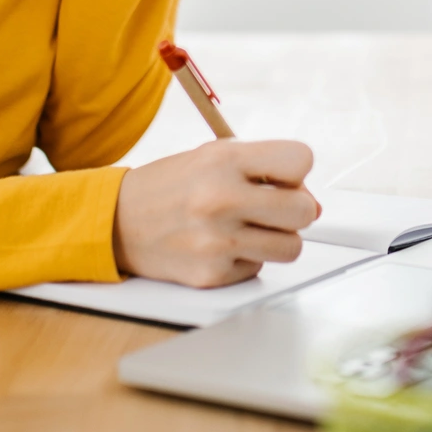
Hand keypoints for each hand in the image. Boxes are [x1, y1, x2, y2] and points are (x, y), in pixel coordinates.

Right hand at [111, 137, 315, 286]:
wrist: (116, 220)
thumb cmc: (173, 185)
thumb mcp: (214, 156)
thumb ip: (266, 170)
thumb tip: (314, 206)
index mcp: (224, 160)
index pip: (300, 161)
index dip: (296, 172)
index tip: (282, 177)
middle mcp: (220, 198)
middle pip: (304, 211)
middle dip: (296, 210)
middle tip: (272, 209)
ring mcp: (215, 241)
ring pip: (291, 247)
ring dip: (275, 239)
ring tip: (247, 227)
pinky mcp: (210, 274)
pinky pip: (257, 268)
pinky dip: (245, 259)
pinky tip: (219, 245)